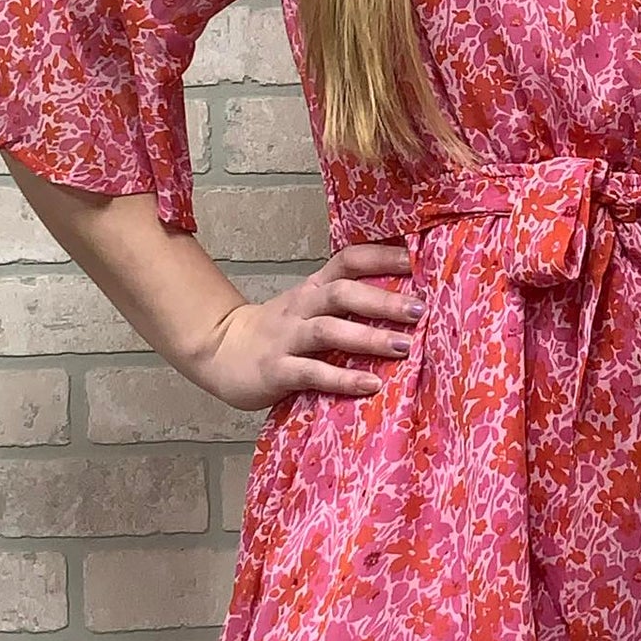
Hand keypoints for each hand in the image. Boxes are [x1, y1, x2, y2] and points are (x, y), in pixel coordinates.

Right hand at [192, 240, 424, 411]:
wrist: (220, 350)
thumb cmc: (279, 330)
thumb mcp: (309, 306)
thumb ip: (347, 302)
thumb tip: (406, 299)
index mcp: (314, 287)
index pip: (348, 260)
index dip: (382, 256)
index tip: (418, 259)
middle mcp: (302, 306)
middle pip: (342, 293)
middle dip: (383, 300)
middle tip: (419, 309)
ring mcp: (287, 338)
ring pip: (329, 330)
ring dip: (368, 337)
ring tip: (404, 346)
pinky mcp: (277, 370)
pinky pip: (312, 372)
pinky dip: (342, 378)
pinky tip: (370, 384)